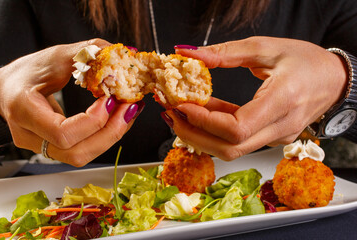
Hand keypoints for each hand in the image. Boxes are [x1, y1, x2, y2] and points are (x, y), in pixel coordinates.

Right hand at [0, 39, 143, 165]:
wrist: (5, 90)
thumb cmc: (25, 73)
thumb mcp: (53, 57)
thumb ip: (86, 53)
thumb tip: (120, 53)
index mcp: (24, 111)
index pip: (62, 133)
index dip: (93, 121)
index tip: (110, 100)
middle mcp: (31, 137)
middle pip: (76, 152)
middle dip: (111, 132)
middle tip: (130, 108)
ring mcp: (42, 147)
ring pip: (83, 155)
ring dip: (113, 135)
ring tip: (129, 112)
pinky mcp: (56, 148)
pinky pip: (84, 148)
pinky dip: (106, 135)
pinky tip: (119, 117)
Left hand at [167, 37, 347, 159]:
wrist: (335, 79)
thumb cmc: (307, 60)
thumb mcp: (265, 47)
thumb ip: (224, 53)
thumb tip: (187, 53)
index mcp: (283, 102)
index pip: (236, 129)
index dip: (203, 121)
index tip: (180, 105)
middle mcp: (280, 127)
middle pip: (229, 148)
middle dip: (193, 134)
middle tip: (170, 113)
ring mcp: (276, 137)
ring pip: (230, 149)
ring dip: (200, 135)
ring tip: (179, 113)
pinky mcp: (271, 137)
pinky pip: (238, 140)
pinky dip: (215, 130)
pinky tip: (199, 113)